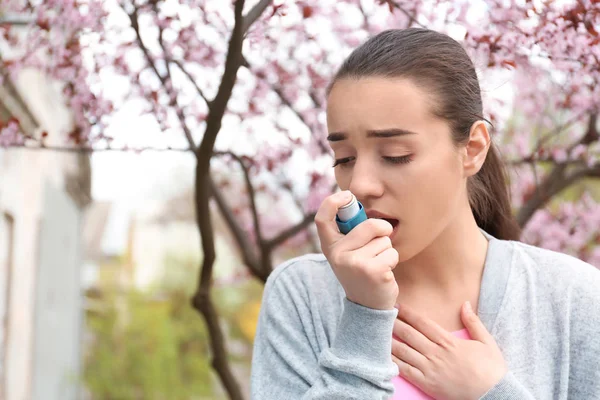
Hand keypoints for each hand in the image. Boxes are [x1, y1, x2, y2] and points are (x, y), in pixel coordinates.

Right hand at [314, 190, 398, 309]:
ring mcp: (354, 263)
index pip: (322, 218)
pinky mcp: (372, 271)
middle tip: (376, 247)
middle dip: (381, 231)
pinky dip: (392, 260)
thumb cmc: (361, 270)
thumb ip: (351, 232)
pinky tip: (383, 273)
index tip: (347, 195)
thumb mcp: (348, 252)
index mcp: (330, 246)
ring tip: (377, 265)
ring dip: (386, 251)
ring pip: (383, 240)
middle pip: (369, 225)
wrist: (367, 306)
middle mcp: (337, 254)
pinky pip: (391, 252)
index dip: (333, 202)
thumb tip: (356, 203)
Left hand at [391, 302, 506, 399]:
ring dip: (389, 340)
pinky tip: (383, 355)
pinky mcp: (426, 383)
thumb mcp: (487, 342)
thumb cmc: (491, 370)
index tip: (397, 305)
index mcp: (449, 341)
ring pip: (404, 351)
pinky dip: (393, 362)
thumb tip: (465, 304)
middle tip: (380, 313)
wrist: (494, 395)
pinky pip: (405, 371)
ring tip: (377, 331)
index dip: (408, 313)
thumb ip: (473, 322)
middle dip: (394, 322)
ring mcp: (430, 368)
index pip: (423, 323)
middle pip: (409, 334)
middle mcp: (436, 353)